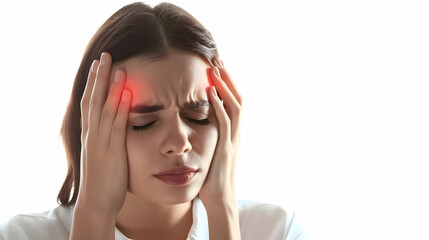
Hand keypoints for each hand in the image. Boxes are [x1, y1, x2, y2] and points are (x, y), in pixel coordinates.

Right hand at [77, 52, 131, 217]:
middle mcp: (93, 134)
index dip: (94, 83)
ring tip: (116, 66)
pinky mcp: (111, 151)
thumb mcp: (104, 154)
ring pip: (103, 109)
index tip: (98, 65)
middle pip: (93, 100)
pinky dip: (121, 108)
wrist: (96, 203)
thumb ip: (108, 137)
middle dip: (99, 77)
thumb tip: (117, 124)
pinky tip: (127, 93)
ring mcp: (100, 142)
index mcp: (91, 134)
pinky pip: (116, 125)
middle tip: (104, 55)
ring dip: (110, 86)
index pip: (90, 103)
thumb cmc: (104, 179)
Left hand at [199, 59, 242, 207]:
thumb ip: (210, 137)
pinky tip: (209, 92)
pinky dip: (218, 104)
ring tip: (215, 68)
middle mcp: (236, 133)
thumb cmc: (213, 178)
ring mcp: (233, 139)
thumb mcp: (212, 152)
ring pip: (234, 105)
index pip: (233, 102)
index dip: (227, 84)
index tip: (217, 69)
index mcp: (233, 133)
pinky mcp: (226, 147)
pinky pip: (223, 121)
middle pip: (237, 98)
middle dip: (228, 78)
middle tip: (218, 60)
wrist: (220, 199)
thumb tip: (198, 125)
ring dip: (224, 85)